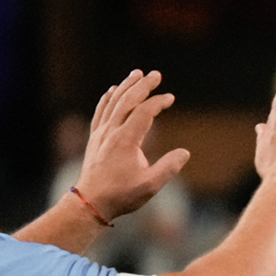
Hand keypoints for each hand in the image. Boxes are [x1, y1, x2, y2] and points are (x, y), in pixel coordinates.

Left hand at [77, 70, 188, 222]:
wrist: (91, 202)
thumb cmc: (122, 195)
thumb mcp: (151, 185)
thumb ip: (169, 167)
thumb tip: (184, 152)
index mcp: (126, 140)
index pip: (144, 112)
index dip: (158, 102)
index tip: (170, 98)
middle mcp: (111, 131)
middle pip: (127, 100)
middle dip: (143, 85)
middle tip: (156, 74)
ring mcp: (101, 133)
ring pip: (113, 102)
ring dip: (126, 86)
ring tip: (136, 74)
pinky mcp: (95, 138)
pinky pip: (101, 111)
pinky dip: (107, 98)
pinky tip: (112, 91)